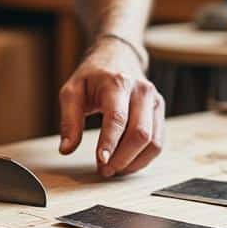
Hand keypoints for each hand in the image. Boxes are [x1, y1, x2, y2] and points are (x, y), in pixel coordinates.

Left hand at [58, 37, 163, 176]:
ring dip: (134, 162)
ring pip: (153, 141)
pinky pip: (158, 142)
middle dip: (122, 158)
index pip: (118, 117)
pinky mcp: (160, 111)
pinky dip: (143, 158)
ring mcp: (155, 101)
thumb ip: (69, 121)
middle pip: (140, 133)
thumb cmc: (93, 76)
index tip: (101, 161)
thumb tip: (66, 149)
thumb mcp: (72, 91)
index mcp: (118, 82)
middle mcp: (142, 91)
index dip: (110, 142)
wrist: (117, 57)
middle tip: (104, 170)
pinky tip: (127, 163)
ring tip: (114, 169)